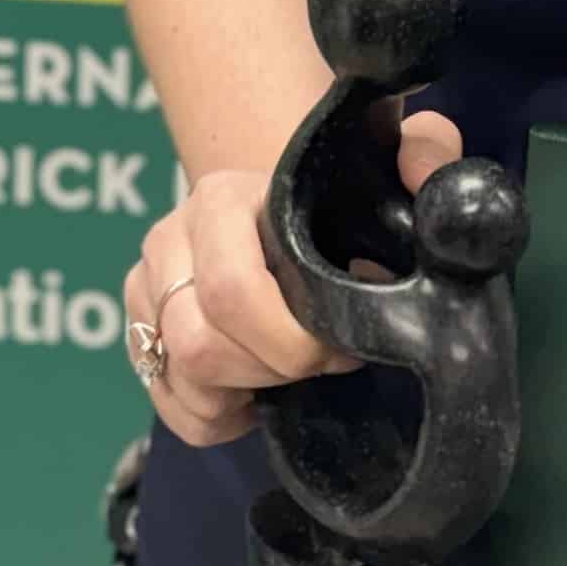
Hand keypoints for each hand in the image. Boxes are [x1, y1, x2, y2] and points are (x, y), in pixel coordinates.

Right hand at [123, 106, 465, 445]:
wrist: (287, 214)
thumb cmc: (337, 202)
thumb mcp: (388, 165)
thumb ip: (426, 148)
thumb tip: (420, 169)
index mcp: (221, 199)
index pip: (231, 289)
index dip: (294, 339)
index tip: (342, 345)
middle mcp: (170, 237)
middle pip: (199, 344)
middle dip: (270, 370)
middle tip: (316, 363)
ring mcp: (146, 286)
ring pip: (180, 375)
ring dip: (243, 390)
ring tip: (286, 371)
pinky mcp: (140, 331)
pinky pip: (170, 404)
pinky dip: (216, 417)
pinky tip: (253, 390)